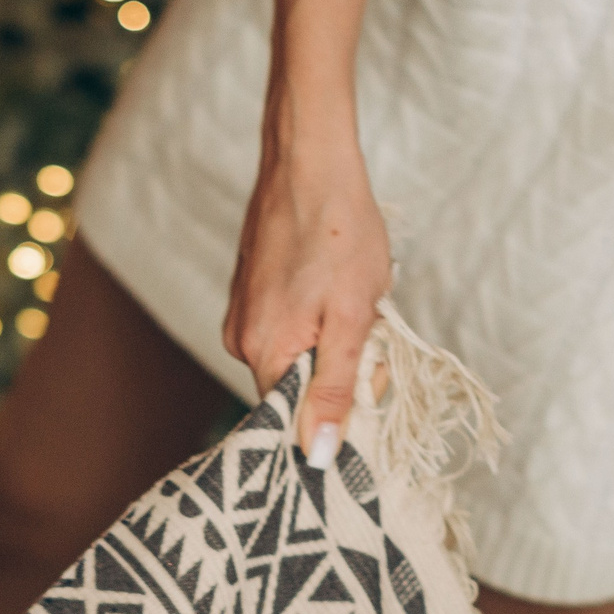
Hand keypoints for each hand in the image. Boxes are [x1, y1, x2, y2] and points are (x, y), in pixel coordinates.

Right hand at [222, 133, 390, 465]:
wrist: (310, 159)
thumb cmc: (338, 231)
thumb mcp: (353, 318)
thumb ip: (335, 391)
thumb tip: (316, 454)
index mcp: (264, 354)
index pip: (295, 421)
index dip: (339, 412)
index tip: (370, 380)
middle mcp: (241, 341)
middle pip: (298, 389)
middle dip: (342, 370)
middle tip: (371, 328)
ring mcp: (242, 315)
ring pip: (299, 356)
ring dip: (335, 341)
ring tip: (354, 296)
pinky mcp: (251, 293)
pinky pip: (290, 328)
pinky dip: (320, 319)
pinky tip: (337, 284)